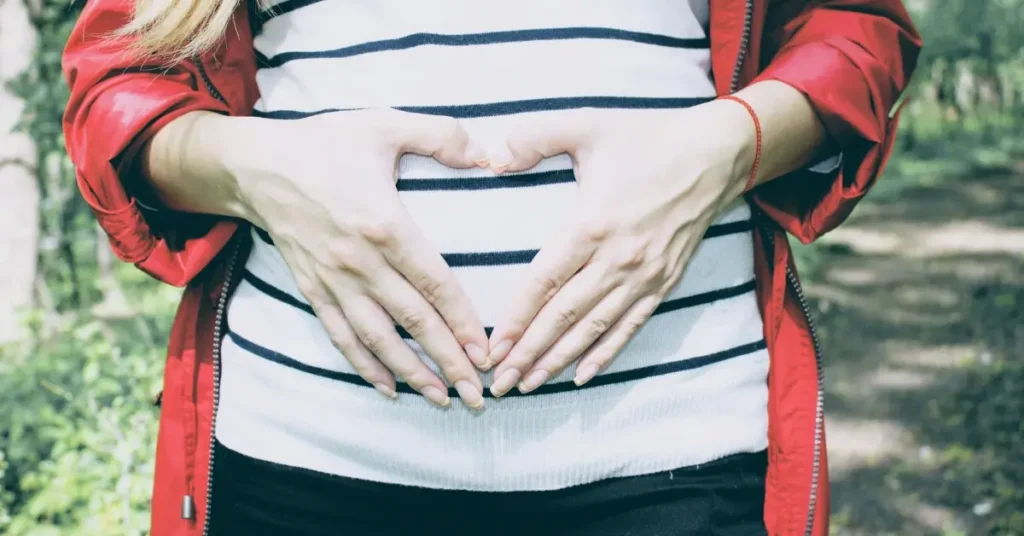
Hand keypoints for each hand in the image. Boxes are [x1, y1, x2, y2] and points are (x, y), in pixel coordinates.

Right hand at [219, 109, 489, 408]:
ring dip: (411, 373)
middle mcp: (359, 262)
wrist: (258, 166)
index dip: (461, 321)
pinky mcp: (313, 290)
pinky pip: (341, 336)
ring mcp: (334, 281)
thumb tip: (487, 153)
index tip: (486, 351)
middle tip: (477, 394)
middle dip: (447, 361)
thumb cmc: (326, 144)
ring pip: (377, 338)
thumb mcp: (385, 124)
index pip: (434, 283)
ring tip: (442, 399)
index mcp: (384, 225)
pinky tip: (388, 389)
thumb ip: (440, 135)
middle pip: (412, 321)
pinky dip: (364, 366)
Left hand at [485, 102, 754, 396]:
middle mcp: (616, 259)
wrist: (716, 155)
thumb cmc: (647, 139)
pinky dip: (605, 354)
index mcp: (591, 224)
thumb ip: (535, 137)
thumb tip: (491, 156)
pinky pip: (630, 326)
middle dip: (530, 352)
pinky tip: (583, 376)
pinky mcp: (664, 283)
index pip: (544, 282)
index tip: (493, 346)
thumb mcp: (587, 124)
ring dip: (560, 360)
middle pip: (564, 316)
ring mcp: (643, 276)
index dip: (517, 318)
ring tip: (530, 384)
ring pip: (593, 329)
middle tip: (500, 382)